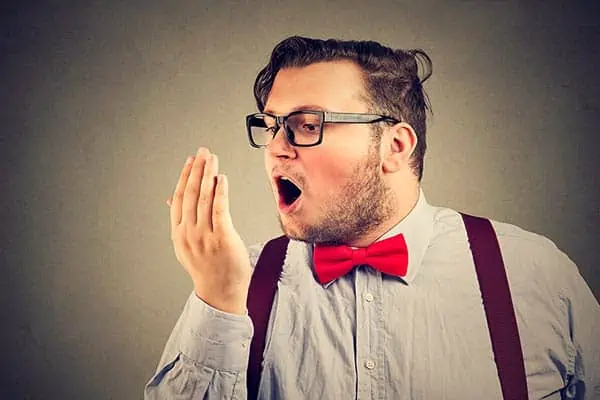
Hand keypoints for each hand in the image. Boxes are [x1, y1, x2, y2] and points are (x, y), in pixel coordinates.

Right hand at [167, 148, 250, 314]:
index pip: (180, 198)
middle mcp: (189, 233)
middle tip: (203, 152)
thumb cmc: (208, 268)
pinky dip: (219, 192)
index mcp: (179, 233)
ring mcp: (205, 236)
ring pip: (204, 198)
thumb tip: (171, 199)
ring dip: (208, 175)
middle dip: (197, 169)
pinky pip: (220, 210)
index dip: (184, 176)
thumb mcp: (187, 246)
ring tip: (212, 159)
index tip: (190, 160)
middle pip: (191, 194)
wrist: (220, 292)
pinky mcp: (223, 238)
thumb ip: (181, 221)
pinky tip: (221, 178)